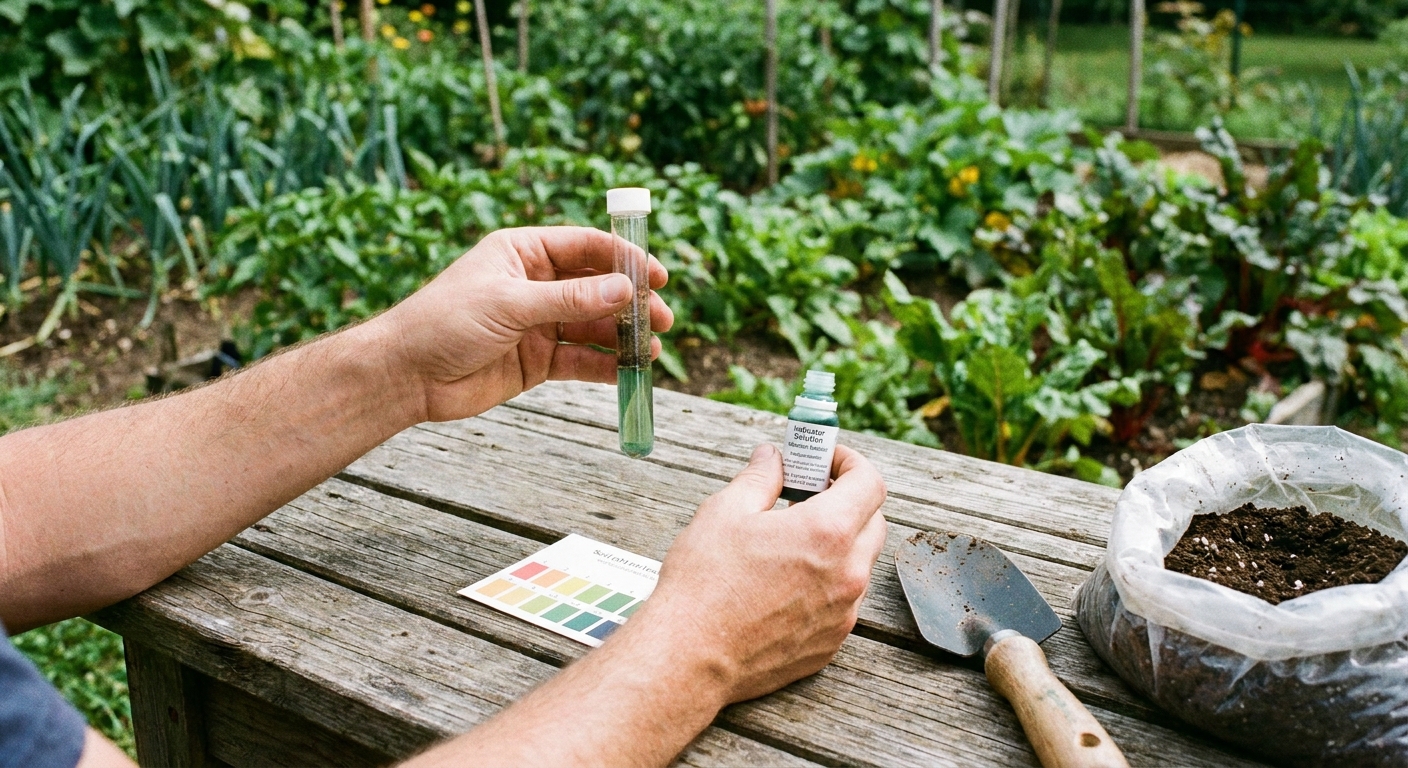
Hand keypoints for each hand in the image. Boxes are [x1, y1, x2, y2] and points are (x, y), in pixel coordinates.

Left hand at [377, 226, 672, 421]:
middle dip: (631, 302)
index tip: (656, 275)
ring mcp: (538, 323)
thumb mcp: (510, 304)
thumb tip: (624, 291)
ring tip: (652, 349)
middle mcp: (535, 284)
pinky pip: (580, 359)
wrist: (406, 375)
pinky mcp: (536, 361)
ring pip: (593, 325)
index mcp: (524, 252)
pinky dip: (606, 366)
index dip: (624, 258)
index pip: (586, 247)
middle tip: (662, 318)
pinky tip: (629, 372)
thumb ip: (569, 299)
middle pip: (597, 287)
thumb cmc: (444, 322)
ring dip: (624, 337)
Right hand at [630, 443, 887, 702]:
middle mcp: (848, 574)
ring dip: (838, 543)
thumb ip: (761, 477)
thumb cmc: (704, 583)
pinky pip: (843, 601)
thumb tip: (773, 457)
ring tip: (790, 540)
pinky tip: (785, 581)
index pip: (870, 483)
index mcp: (827, 532)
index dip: (850, 463)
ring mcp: (843, 614)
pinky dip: (827, 582)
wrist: (689, 656)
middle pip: (873, 522)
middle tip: (807, 494)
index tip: (826, 460)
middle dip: (848, 500)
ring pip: (859, 564)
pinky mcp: (831, 643)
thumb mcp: (726, 511)